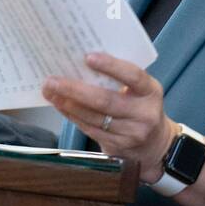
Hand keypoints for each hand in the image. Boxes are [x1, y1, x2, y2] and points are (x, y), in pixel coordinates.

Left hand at [42, 51, 174, 181]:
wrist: (154, 145)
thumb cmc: (140, 107)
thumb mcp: (140, 90)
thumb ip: (120, 78)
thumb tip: (81, 62)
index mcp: (150, 92)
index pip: (133, 76)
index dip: (111, 66)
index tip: (88, 57)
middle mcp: (143, 114)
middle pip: (106, 101)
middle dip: (75, 89)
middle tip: (53, 80)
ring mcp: (130, 134)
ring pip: (93, 118)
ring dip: (67, 104)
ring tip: (50, 91)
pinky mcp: (117, 148)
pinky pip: (89, 130)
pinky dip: (72, 116)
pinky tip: (60, 106)